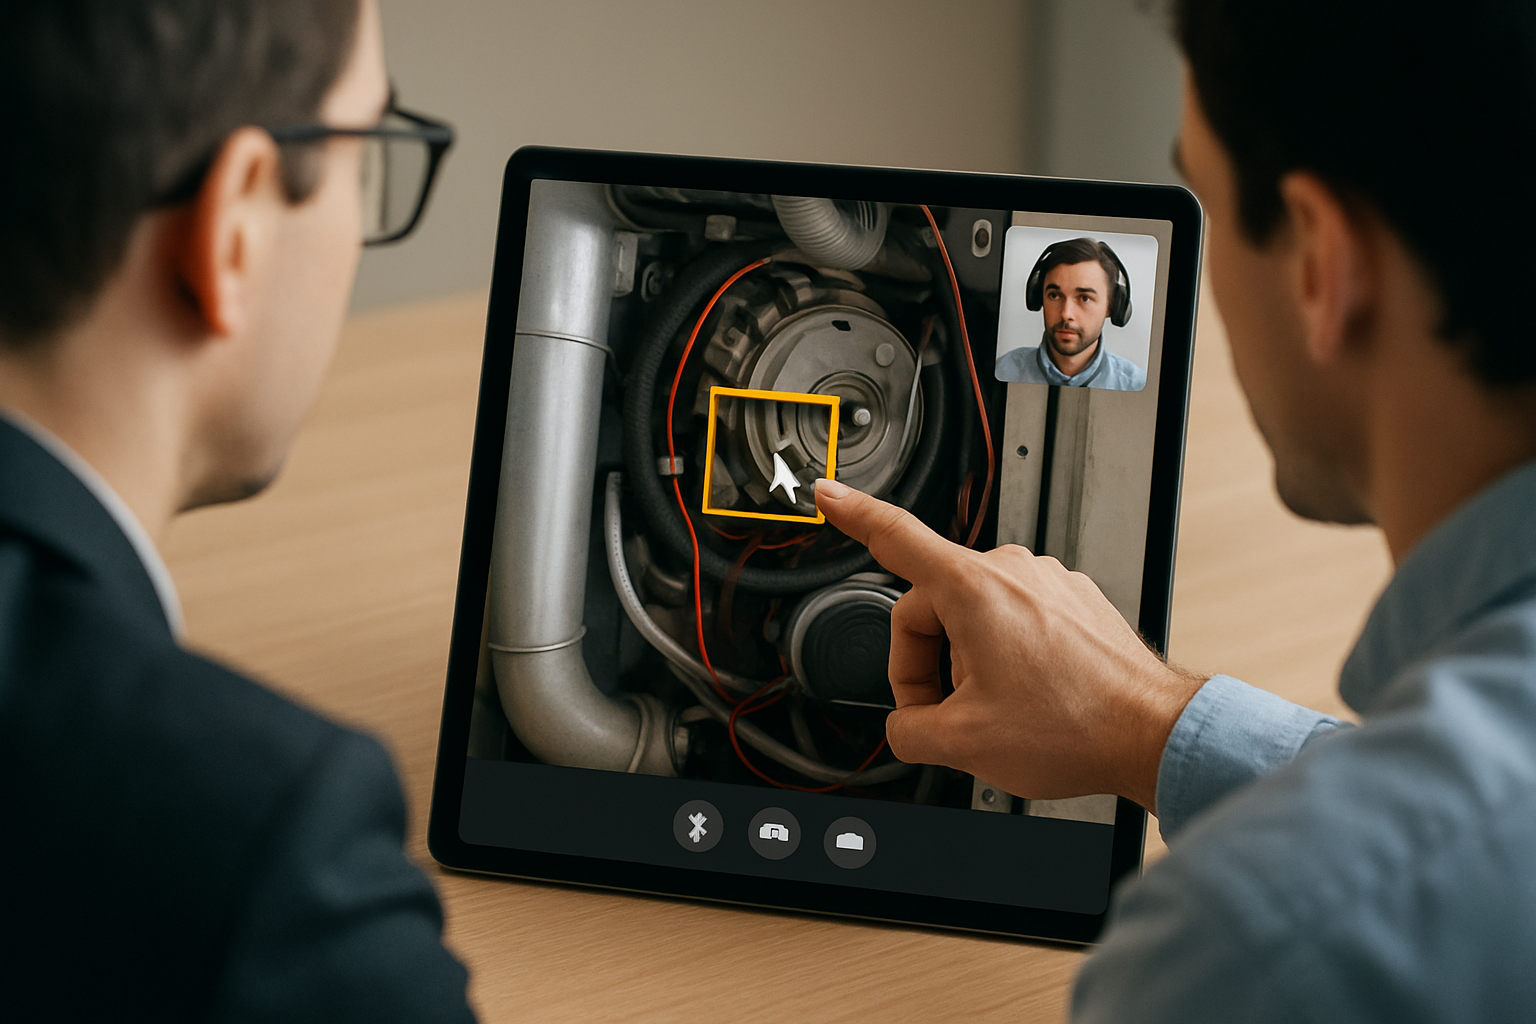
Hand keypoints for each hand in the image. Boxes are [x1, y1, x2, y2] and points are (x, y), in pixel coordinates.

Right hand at [814, 478, 1204, 811]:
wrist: (1151, 733)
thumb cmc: (1076, 726)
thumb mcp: (963, 742)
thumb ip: (908, 730)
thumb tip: (906, 726)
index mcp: (973, 589)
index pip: (895, 537)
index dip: (853, 513)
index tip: (828, 492)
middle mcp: (1011, 572)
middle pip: (930, 609)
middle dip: (925, 666)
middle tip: (947, 716)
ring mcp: (1045, 582)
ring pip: (972, 619)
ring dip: (967, 665)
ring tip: (1001, 711)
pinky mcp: (1070, 600)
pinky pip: (1013, 620)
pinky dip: (1006, 658)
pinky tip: (1029, 697)